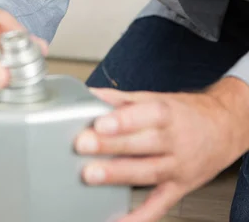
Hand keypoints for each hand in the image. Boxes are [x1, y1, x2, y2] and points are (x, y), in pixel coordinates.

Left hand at [75, 77, 248, 221]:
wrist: (222, 129)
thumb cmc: (186, 113)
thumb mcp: (157, 98)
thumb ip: (122, 99)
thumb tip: (89, 95)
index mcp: (167, 113)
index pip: (147, 115)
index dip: (124, 120)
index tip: (100, 122)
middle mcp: (174, 140)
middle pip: (143, 144)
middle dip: (111, 145)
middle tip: (83, 145)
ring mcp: (177, 166)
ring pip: (148, 172)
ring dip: (118, 174)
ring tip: (91, 175)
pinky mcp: (178, 188)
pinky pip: (159, 205)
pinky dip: (139, 216)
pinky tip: (118, 220)